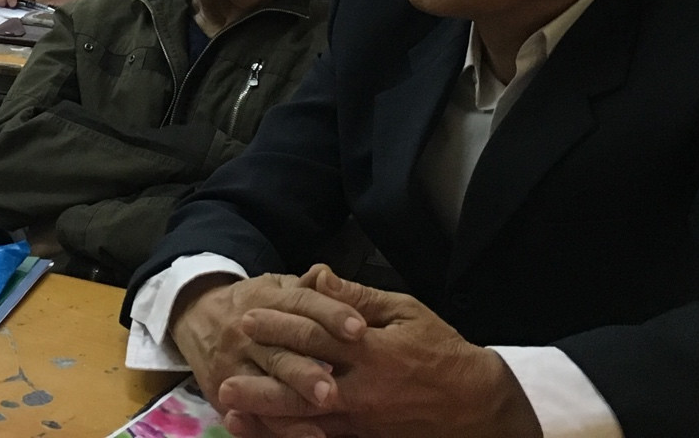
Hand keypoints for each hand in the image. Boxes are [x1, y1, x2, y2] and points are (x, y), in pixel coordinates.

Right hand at [170, 272, 368, 428]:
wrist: (196, 315)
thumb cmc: (253, 302)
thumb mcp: (275, 286)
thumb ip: (306, 287)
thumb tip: (328, 276)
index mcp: (267, 301)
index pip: (301, 305)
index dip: (331, 315)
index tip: (359, 329)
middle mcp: (249, 335)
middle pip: (281, 353)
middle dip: (307, 372)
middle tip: (332, 389)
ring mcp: (235, 367)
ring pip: (265, 388)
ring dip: (292, 406)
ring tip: (320, 420)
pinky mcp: (225, 394)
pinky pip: (252, 416)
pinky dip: (277, 430)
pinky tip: (303, 436)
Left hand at [214, 267, 540, 437]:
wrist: (475, 405)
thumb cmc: (441, 350)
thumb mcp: (406, 311)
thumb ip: (359, 299)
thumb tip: (320, 276)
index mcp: (371, 351)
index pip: (316, 336)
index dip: (279, 327)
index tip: (247, 318)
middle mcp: (363, 389)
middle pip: (302, 387)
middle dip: (261, 385)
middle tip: (223, 380)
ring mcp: (363, 422)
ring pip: (307, 422)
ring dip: (268, 418)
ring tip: (233, 413)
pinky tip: (270, 434)